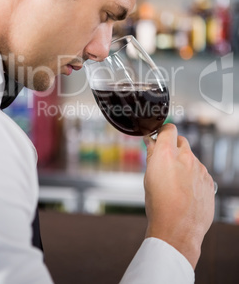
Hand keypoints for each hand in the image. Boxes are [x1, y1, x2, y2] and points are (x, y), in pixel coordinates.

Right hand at [144, 123, 214, 268]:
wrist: (178, 229)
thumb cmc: (159, 205)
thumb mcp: (148, 177)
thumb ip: (152, 155)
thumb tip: (151, 141)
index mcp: (167, 154)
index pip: (168, 128)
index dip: (163, 131)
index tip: (159, 137)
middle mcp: (186, 157)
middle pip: (181, 141)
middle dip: (173, 147)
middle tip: (165, 161)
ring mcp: (200, 169)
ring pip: (191, 158)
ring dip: (184, 163)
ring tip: (175, 183)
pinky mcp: (208, 180)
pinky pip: (200, 172)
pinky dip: (193, 176)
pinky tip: (185, 190)